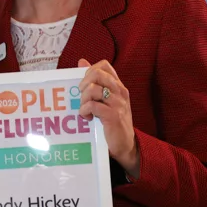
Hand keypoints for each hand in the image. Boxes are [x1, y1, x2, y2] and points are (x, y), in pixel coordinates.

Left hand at [78, 59, 138, 176]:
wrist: (125, 145)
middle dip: (83, 83)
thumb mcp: (106, 99)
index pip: (104, 65)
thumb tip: (81, 61)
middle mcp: (119, 91)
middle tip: (82, 96)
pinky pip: (92, 105)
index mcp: (118, 86)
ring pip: (92, 89)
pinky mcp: (113, 116)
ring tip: (85, 109)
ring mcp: (117, 103)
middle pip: (97, 73)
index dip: (89, 71)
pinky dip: (84, 111)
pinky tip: (87, 117)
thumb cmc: (113, 121)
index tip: (85, 85)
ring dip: (83, 100)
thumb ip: (95, 81)